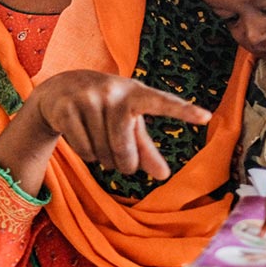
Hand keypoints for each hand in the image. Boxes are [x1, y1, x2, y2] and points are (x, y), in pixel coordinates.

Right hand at [31, 69, 211, 179]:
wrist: (59, 90)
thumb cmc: (104, 107)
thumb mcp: (126, 121)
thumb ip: (145, 147)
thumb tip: (163, 176)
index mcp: (134, 92)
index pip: (161, 102)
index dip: (183, 111)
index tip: (206, 117)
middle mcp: (112, 90)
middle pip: (123, 146)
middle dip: (124, 163)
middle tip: (122, 165)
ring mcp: (86, 97)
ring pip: (101, 151)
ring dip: (103, 159)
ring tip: (99, 146)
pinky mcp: (65, 108)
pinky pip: (83, 149)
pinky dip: (86, 155)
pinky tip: (81, 139)